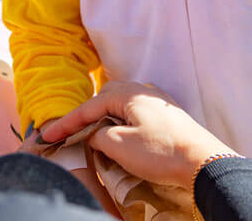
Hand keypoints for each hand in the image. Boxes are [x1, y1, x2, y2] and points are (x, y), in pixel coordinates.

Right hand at [40, 81, 236, 189]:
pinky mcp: (167, 115)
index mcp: (128, 94)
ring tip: (92, 134)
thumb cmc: (161, 152)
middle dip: (85, 115)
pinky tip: (121, 135)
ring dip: (104, 119)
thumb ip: (98, 136)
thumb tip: (93, 133)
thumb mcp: (120, 146)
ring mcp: (157, 101)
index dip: (66, 123)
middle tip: (69, 132)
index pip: (88, 106)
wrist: (203, 161)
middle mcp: (143, 90)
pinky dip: (121, 122)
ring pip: (121, 105)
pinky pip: (134, 113)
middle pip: (104, 99)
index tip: (47, 135)